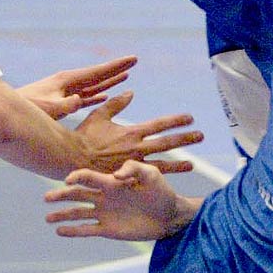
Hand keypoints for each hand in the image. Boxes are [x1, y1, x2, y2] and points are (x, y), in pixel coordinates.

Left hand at [18, 55, 137, 119]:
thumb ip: (65, 104)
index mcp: (67, 81)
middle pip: (98, 75)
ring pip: (94, 85)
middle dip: (116, 69)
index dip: (116, 66)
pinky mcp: (62, 102)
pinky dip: (97, 96)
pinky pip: (86, 97)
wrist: (9, 112)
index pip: (97, 72)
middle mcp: (68, 83)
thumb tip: (80, 100)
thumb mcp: (48, 108)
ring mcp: (65, 92)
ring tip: (125, 76)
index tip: (132, 59)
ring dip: (109, 81)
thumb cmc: (27, 109)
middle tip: (134, 61)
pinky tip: (105, 96)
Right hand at [45, 160, 196, 241]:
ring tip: (48, 217)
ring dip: (62, 215)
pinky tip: (59, 231)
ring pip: (78, 213)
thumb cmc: (161, 191)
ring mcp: (104, 214)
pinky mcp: (108, 230)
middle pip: (77, 195)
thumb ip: (134, 169)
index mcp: (111, 182)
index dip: (76, 177)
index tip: (67, 181)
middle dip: (61, 195)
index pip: (88, 177)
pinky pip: (87, 230)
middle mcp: (103, 197)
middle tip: (46, 198)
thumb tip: (115, 175)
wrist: (170, 215)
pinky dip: (73, 231)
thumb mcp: (151, 175)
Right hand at [71, 90, 200, 174]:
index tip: (191, 118)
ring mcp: (134, 165)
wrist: (72, 160)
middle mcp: (137, 148)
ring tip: (193, 164)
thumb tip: (131, 92)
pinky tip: (170, 181)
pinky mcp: (128, 178)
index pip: (159, 125)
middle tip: (201, 136)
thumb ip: (116, 104)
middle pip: (167, 143)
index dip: (176, 121)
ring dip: (179, 165)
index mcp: (132, 132)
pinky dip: (160, 180)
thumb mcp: (99, 115)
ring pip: (162, 164)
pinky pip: (147, 179)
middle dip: (185, 139)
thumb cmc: (83, 136)